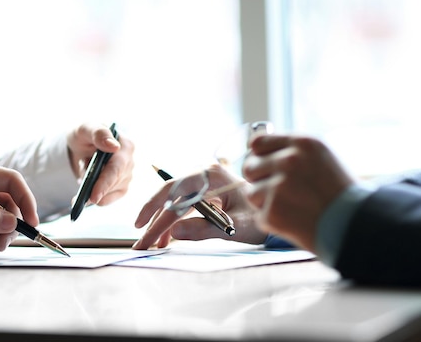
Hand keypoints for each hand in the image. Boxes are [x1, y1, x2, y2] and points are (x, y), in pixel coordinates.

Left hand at [66, 123, 134, 205]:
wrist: (80, 146)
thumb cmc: (84, 135)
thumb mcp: (85, 128)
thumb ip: (98, 133)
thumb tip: (114, 146)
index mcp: (125, 145)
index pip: (117, 167)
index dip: (105, 182)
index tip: (94, 196)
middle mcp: (129, 161)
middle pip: (114, 182)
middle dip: (95, 189)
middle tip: (77, 199)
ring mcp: (126, 175)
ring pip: (111, 192)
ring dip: (93, 190)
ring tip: (82, 177)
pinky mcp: (121, 187)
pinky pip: (110, 199)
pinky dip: (97, 199)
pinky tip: (86, 195)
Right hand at [132, 164, 267, 249]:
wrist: (279, 211)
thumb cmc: (262, 216)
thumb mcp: (235, 226)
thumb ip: (204, 229)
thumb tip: (173, 232)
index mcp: (210, 176)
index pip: (175, 193)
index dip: (155, 212)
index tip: (143, 230)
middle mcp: (204, 176)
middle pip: (170, 196)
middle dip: (154, 221)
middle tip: (141, 243)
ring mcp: (204, 185)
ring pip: (174, 203)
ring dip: (162, 224)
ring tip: (153, 246)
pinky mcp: (206, 195)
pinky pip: (183, 208)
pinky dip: (174, 223)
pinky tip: (167, 239)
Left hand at [242, 134, 352, 251]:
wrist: (358, 226)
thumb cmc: (340, 194)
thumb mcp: (321, 158)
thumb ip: (290, 151)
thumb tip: (255, 149)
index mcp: (302, 143)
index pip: (258, 142)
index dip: (259, 156)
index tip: (264, 165)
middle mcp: (289, 161)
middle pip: (249, 167)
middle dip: (259, 179)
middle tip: (278, 191)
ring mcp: (279, 186)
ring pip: (252, 193)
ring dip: (265, 202)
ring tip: (292, 207)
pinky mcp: (273, 211)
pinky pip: (260, 216)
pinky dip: (273, 221)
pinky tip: (295, 221)